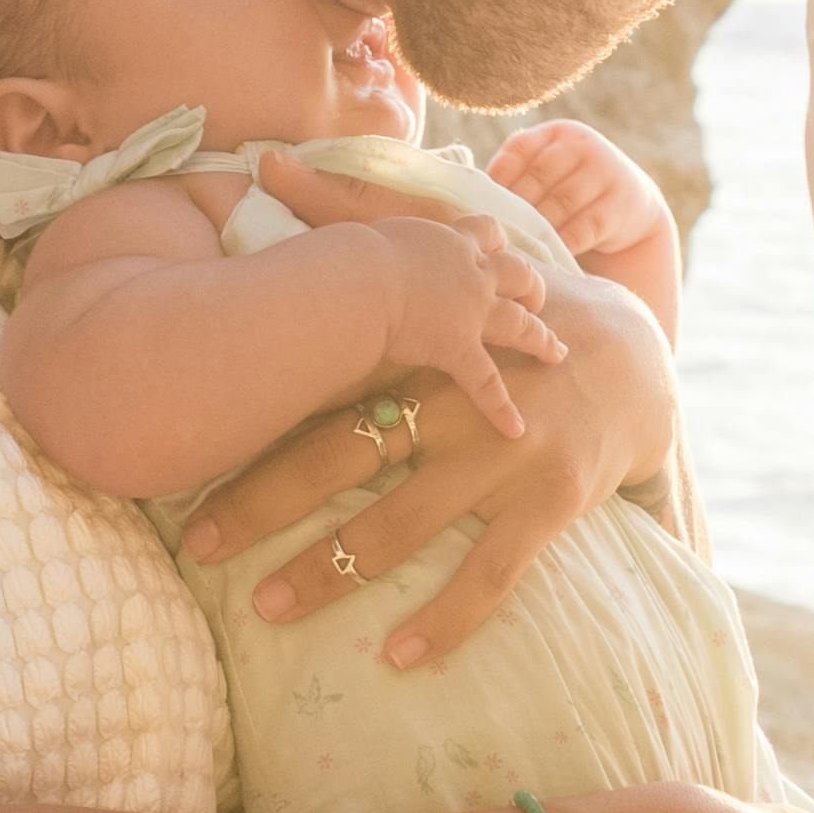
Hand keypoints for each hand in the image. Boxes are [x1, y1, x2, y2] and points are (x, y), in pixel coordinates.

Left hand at [189, 171, 678, 667]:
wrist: (636, 363)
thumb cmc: (511, 316)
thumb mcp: (440, 263)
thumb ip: (354, 215)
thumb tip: (265, 156)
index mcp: (416, 353)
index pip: (316, 390)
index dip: (246, 425)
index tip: (178, 466)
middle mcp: (452, 405)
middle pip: (343, 458)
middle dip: (265, 504)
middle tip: (198, 546)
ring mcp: (505, 460)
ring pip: (405, 525)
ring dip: (333, 570)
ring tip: (267, 609)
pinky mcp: (553, 503)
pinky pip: (493, 575)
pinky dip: (447, 619)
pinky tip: (399, 657)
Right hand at [353, 210, 567, 441]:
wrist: (361, 279)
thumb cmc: (357, 256)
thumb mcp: (379, 238)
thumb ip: (389, 247)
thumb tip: (365, 250)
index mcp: (450, 242)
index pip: (484, 232)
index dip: (496, 242)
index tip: (501, 249)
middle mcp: (470, 273)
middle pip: (518, 272)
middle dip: (531, 287)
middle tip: (536, 300)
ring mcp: (471, 312)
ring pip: (520, 322)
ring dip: (541, 336)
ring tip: (556, 351)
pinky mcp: (459, 348)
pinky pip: (486, 383)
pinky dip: (501, 407)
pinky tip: (515, 429)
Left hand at [483, 119, 670, 270]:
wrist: (629, 205)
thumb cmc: (569, 190)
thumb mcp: (549, 171)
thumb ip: (517, 175)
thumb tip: (463, 194)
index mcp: (557, 133)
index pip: (520, 148)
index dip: (499, 177)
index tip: (485, 204)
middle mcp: (583, 145)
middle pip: (540, 175)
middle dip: (516, 206)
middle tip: (498, 231)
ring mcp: (606, 172)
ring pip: (562, 202)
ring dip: (537, 227)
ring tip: (517, 246)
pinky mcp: (621, 205)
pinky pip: (585, 227)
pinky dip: (563, 243)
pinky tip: (549, 255)